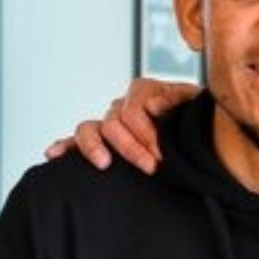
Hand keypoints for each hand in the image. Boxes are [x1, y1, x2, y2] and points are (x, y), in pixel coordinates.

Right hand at [43, 78, 199, 172]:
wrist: (204, 134)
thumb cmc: (198, 119)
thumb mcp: (196, 104)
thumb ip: (178, 99)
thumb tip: (155, 106)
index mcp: (145, 92)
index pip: (134, 108)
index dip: (146, 132)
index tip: (160, 154)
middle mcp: (123, 106)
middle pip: (114, 121)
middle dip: (131, 147)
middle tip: (151, 167)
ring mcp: (110, 123)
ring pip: (90, 128)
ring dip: (95, 146)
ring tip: (105, 163)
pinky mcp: (101, 142)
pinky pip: (76, 141)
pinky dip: (64, 146)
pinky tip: (54, 154)